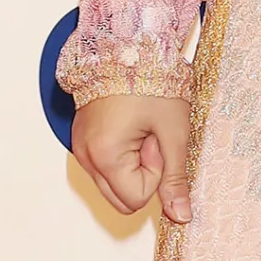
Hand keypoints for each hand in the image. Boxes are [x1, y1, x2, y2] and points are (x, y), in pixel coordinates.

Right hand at [71, 91, 193, 222]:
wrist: (124, 45)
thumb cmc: (149, 80)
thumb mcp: (173, 131)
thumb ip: (175, 178)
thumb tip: (180, 216)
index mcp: (104, 156)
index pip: (137, 199)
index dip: (155, 173)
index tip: (156, 141)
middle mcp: (84, 156)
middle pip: (121, 199)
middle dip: (143, 175)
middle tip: (150, 138)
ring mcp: (79, 148)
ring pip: (113, 184)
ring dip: (132, 164)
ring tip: (140, 130)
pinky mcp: (81, 140)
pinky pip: (105, 166)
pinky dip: (121, 155)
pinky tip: (129, 127)